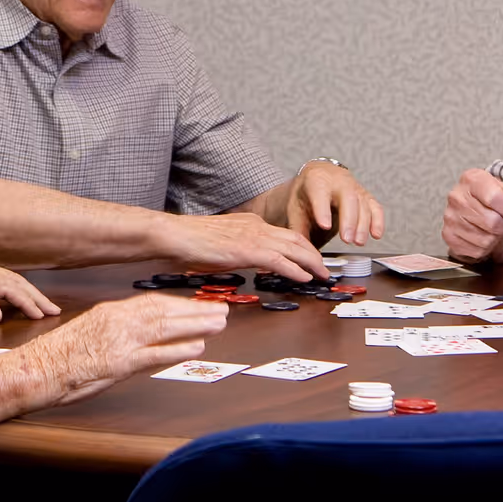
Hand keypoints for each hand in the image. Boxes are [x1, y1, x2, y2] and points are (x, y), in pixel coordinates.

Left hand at [0, 257, 60, 322]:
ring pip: (5, 278)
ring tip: (42, 305)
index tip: (44, 315)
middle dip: (34, 296)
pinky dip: (11, 289)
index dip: (28, 302)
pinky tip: (16, 297)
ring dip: (25, 292)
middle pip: (12, 280)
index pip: (8, 287)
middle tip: (54, 311)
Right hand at [19, 293, 228, 406]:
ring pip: (165, 327)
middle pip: (164, 310)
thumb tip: (142, 336)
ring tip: (217, 323)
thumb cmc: (57, 356)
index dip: (180, 303)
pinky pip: (154, 354)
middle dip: (195, 310)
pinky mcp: (118, 363)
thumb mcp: (90, 333)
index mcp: (110, 312)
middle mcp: (118, 321)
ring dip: (195, 324)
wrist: (35, 369)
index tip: (199, 304)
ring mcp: (119, 341)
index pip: (152, 302)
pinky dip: (178, 349)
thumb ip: (117, 331)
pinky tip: (196, 347)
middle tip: (221, 310)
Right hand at [166, 211, 329, 280]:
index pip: (284, 235)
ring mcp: (254, 237)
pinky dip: (296, 270)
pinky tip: (305, 279)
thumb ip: (241, 250)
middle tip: (326, 268)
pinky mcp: (248, 250)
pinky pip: (279, 261)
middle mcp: (257, 226)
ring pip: (294, 248)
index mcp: (252, 223)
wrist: (177, 235)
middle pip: (296, 239)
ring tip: (323, 275)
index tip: (311, 259)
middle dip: (314, 254)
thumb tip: (252, 263)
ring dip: (312, 263)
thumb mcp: (224, 244)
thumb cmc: (192, 241)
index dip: (302, 247)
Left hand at [287, 162, 384, 247]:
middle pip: (347, 197)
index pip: (319, 192)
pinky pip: (375, 207)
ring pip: (363, 203)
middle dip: (349, 220)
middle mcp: (338, 181)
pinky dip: (377, 221)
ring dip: (363, 225)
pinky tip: (376, 234)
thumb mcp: (295, 208)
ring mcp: (354, 187)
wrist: (319, 176)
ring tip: (358, 242)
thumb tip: (300, 253)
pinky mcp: (365, 196)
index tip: (324, 226)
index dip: (322, 209)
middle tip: (347, 239)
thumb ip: (297, 230)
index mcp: (316, 180)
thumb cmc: (307, 193)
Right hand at [442, 168, 502, 263]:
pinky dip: (486, 247)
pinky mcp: (449, 235)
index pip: (495, 197)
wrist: (478, 212)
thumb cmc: (493, 200)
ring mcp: (450, 217)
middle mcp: (456, 196)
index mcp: (471, 179)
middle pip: (492, 221)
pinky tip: (484, 235)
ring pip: (485, 238)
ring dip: (497, 237)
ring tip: (495, 227)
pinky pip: (476, 249)